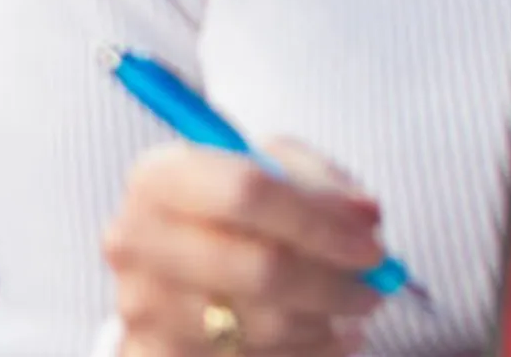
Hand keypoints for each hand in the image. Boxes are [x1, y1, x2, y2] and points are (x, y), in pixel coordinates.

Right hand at [106, 142, 390, 356]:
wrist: (170, 273)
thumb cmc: (230, 213)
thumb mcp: (269, 171)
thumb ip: (318, 182)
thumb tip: (364, 215)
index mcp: (159, 177)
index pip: (245, 191)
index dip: (318, 221)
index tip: (369, 245)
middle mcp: (137, 240)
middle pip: (260, 267)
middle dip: (333, 281)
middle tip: (373, 285)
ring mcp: (143, 306)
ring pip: (266, 325)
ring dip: (326, 319)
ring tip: (350, 305)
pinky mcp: (155, 354)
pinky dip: (308, 350)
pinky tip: (322, 331)